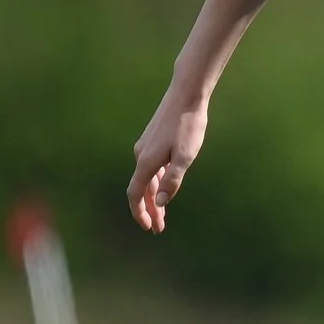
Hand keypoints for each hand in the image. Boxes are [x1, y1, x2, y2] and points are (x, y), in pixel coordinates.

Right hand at [127, 88, 209, 232]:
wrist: (186, 95)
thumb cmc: (189, 125)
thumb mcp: (185, 156)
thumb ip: (173, 180)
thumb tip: (160, 202)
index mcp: (147, 162)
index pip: (135, 194)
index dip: (140, 212)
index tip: (148, 227)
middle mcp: (141, 155)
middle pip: (141, 189)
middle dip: (149, 210)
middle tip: (159, 228)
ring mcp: (145, 147)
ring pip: (146, 179)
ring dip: (153, 197)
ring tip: (163, 214)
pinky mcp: (152, 140)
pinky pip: (150, 168)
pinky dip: (155, 182)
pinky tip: (164, 187)